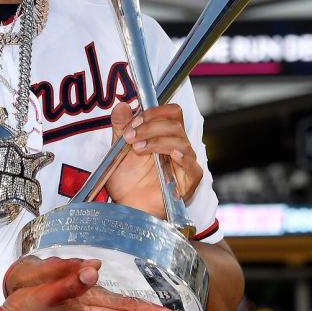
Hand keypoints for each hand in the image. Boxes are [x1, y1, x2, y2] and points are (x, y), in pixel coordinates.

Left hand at [104, 103, 203, 217]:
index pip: (172, 113)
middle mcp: (177, 146)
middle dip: (151, 126)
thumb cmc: (126, 179)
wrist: (126, 205)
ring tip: (137, 149)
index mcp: (164, 136)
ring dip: (157, 141)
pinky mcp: (188, 182)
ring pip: (181, 142)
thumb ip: (121, 127)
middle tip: (131, 136)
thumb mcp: (118, 149)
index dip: (154, 112)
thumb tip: (121, 105)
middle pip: (175, 125)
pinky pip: (193, 167)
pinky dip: (184, 158)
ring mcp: (185, 164)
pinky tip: (172, 155)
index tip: (134, 122)